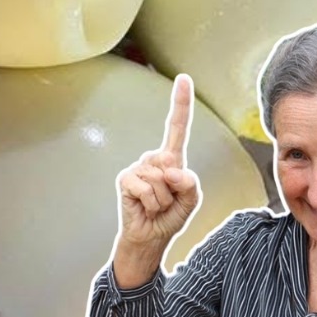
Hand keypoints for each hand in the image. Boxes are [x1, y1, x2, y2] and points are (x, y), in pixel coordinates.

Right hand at [117, 74, 200, 249]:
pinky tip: (143, 207)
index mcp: (171, 160)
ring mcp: (138, 167)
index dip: (181, 102)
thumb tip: (172, 171)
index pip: (177, 127)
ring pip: (161, 181)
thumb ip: (190, 183)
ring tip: (156, 207)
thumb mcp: (190, 200)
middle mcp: (154, 159)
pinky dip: (151, 204)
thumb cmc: (169, 216)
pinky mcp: (126, 178)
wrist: (149, 238)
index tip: (183, 78)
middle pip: (173, 165)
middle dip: (175, 191)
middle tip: (166, 203)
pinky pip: (147, 189)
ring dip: (163, 200)